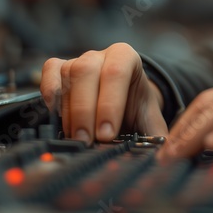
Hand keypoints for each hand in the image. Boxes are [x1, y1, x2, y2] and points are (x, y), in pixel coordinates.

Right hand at [40, 43, 168, 142]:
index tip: (107, 135)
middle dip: (85, 111)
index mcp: (126, 57)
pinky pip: (49, 72)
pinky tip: (57, 116)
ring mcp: (77, 60)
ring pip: (68, 76)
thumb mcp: (150, 120)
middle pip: (86, 72)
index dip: (110, 104)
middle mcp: (100, 55)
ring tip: (77, 138)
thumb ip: (156, 136)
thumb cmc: (136, 108)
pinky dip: (50, 92)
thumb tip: (162, 157)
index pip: (116, 72)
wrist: (125, 100)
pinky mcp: (58, 68)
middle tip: (87, 141)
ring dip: (70, 111)